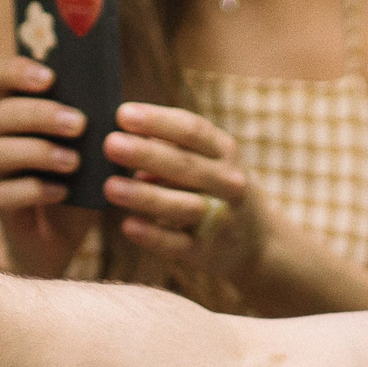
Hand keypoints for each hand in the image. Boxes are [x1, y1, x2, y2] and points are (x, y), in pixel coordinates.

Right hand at [0, 57, 98, 274]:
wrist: (63, 237)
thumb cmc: (81, 179)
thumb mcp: (95, 147)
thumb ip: (100, 121)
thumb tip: (123, 106)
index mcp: (19, 110)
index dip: (15, 71)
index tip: (49, 77)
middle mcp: (1, 136)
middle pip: (0, 113)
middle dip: (39, 115)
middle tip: (78, 124)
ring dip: (37, 152)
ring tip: (73, 162)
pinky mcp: (0, 204)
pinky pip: (3, 193)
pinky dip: (33, 190)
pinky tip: (61, 192)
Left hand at [101, 104, 267, 281]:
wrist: (257, 240)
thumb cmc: (215, 187)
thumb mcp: (207, 161)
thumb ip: (170, 149)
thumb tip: (123, 137)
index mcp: (224, 151)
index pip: (192, 130)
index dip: (158, 120)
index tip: (122, 114)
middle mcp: (227, 182)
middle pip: (185, 165)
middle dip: (146, 154)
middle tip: (111, 144)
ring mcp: (221, 218)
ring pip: (182, 206)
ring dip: (145, 195)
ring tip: (110, 186)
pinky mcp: (207, 252)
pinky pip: (178, 244)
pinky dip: (153, 235)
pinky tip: (128, 225)